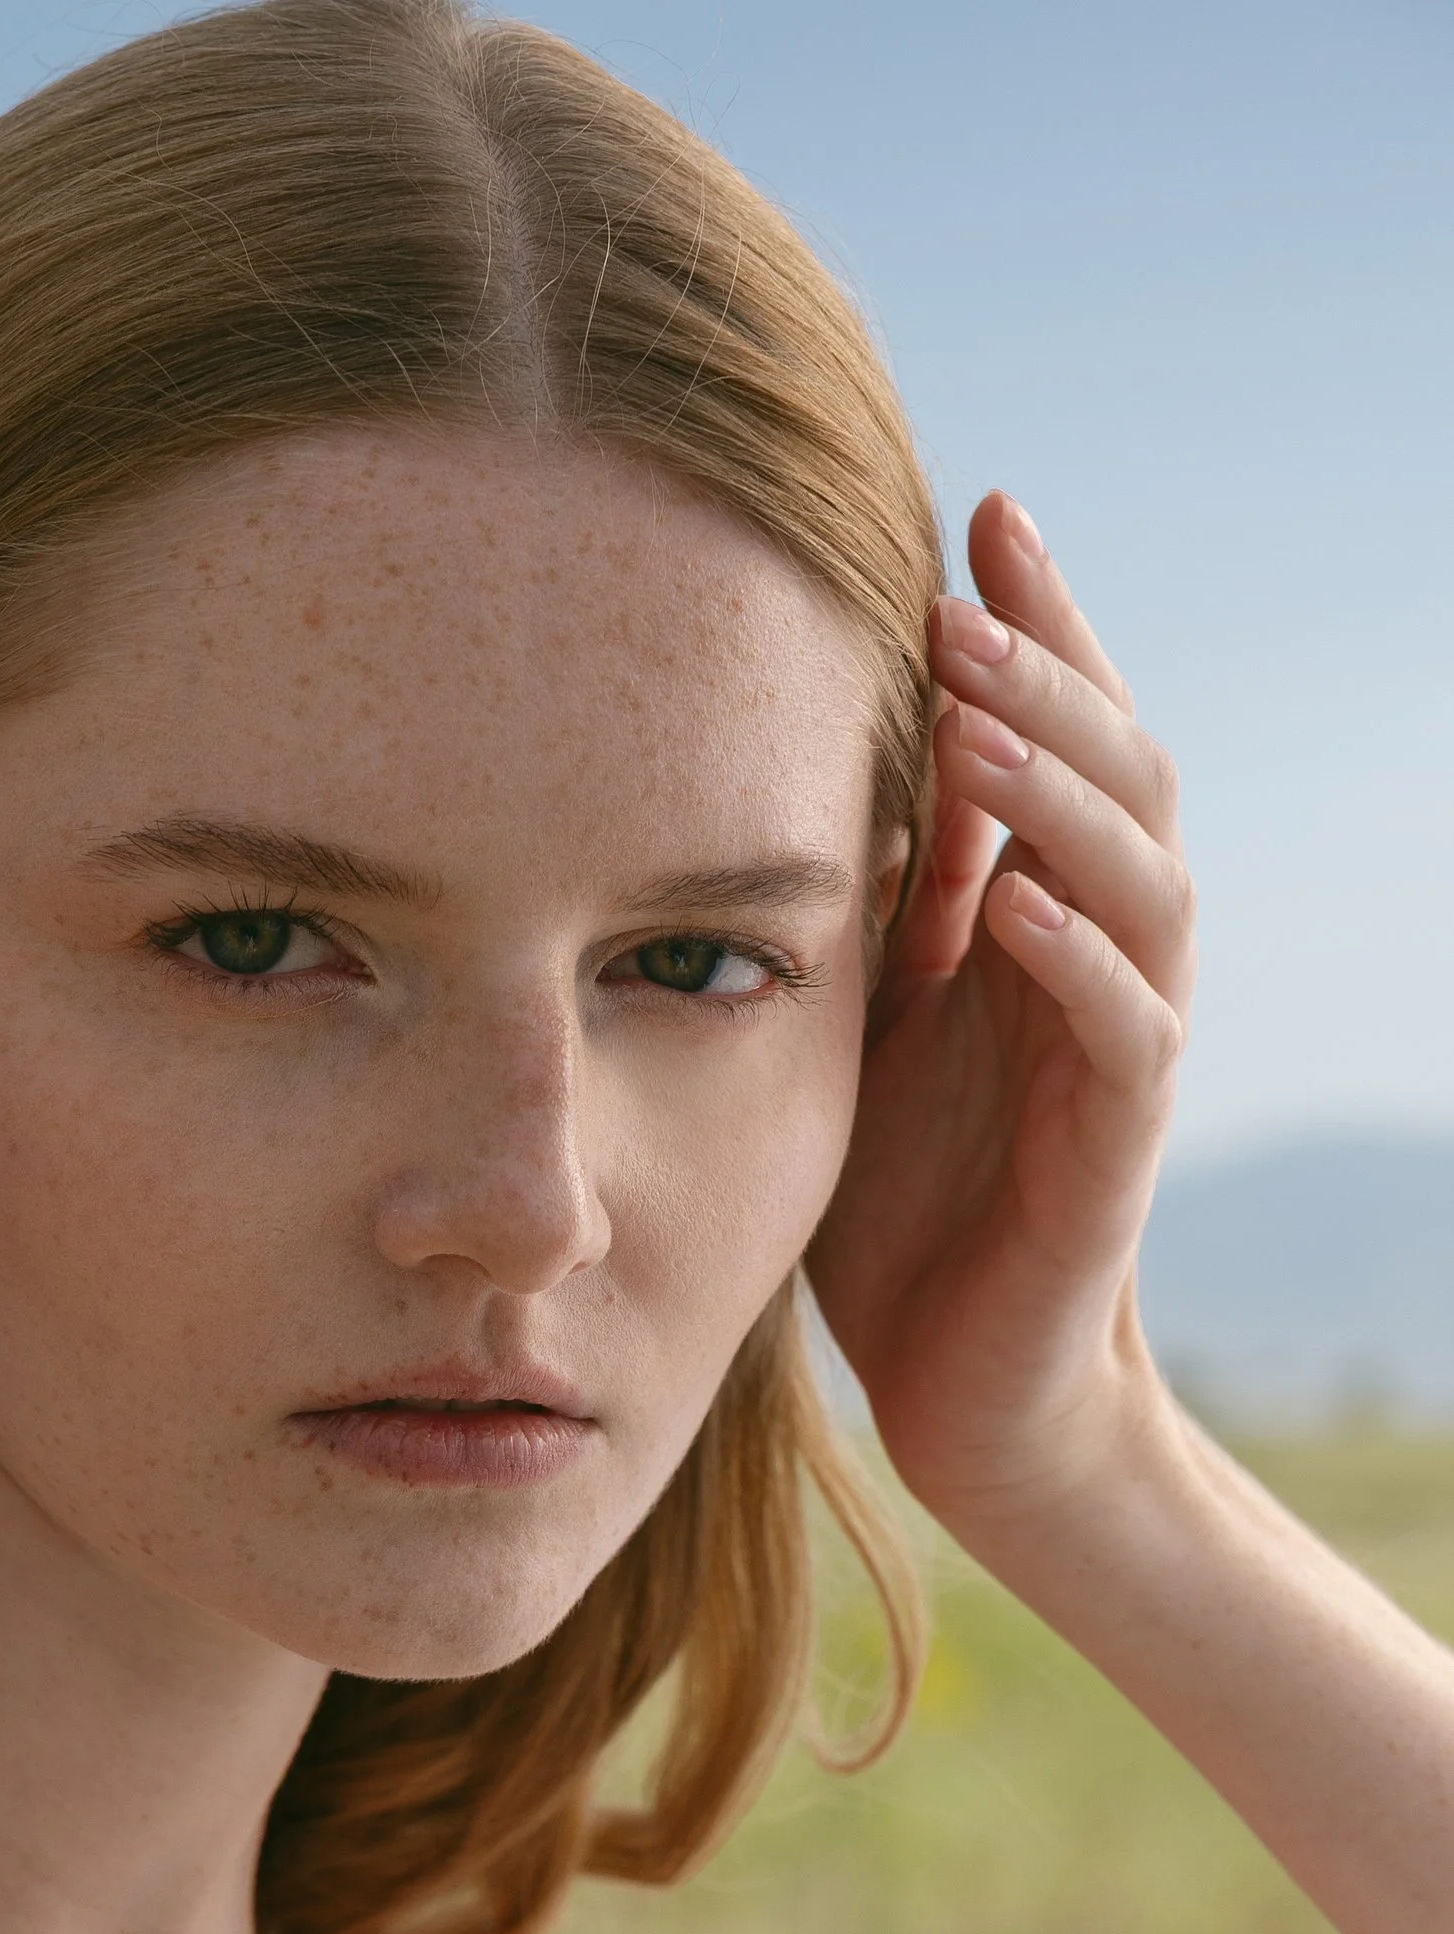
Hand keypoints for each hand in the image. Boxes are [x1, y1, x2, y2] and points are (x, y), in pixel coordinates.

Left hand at [803, 494, 1194, 1536]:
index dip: (1037, 626)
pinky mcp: (1114, 1154)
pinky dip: (1076, 962)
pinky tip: (1012, 907)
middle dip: (1049, 678)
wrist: (965, 1390)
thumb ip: (873, 900)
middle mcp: (1101, 964)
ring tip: (980, 722)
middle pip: (1120, 777)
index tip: (977, 512)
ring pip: (1142, 882)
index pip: (1063, 738)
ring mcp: (1119, 1053)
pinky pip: (1126, 1035)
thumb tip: (822, 748)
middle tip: (962, 596)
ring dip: (1060, 797)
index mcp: (1041, 919)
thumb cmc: (905, 1211)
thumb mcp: (862, 1026)